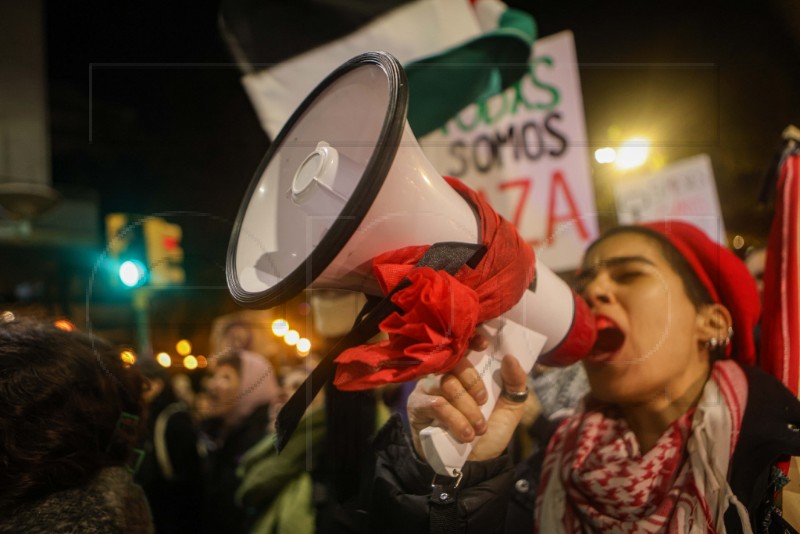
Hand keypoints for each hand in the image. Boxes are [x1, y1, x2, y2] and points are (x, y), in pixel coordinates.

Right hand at [407, 334, 529, 462]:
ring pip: (446, 383)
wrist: (473, 463)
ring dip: (467, 408)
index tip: (484, 345)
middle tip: (484, 404)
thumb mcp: (510, 407)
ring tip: (478, 428)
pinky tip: (465, 434)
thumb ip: (515, 382)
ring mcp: (428, 387)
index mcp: (466, 368)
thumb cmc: (489, 430)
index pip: (463, 344)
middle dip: (474, 383)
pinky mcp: (417, 405)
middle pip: (454, 362)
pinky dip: (455, 419)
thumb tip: (510, 357)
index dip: (471, 339)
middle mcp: (444, 372)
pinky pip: (435, 403)